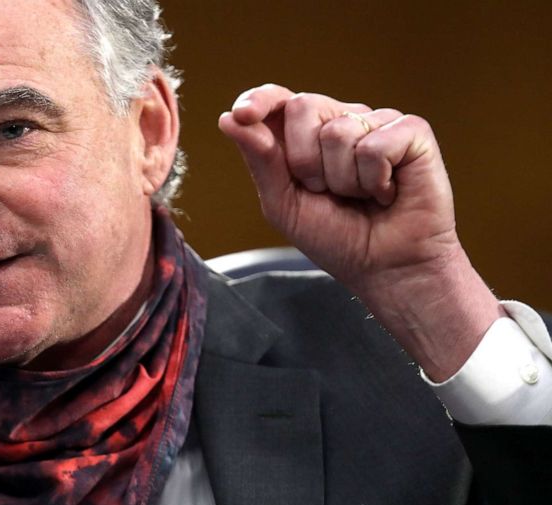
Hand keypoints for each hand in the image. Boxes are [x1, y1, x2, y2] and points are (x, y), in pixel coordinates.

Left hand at [217, 83, 456, 292]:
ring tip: (361, 196)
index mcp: (305, 135)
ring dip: (343, 180)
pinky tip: (387, 192)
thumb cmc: (336, 238)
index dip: (260, 99)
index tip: (243, 114)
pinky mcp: (411, 131)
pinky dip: (375, 180)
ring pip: (338, 131)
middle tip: (326, 191)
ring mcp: (377, 122)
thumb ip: (260, 160)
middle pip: (302, 106)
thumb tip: (229, 118)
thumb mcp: (284, 205)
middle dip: (304, 161)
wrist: (385, 268)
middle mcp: (341, 120)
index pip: (279, 100)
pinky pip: (375, 145)